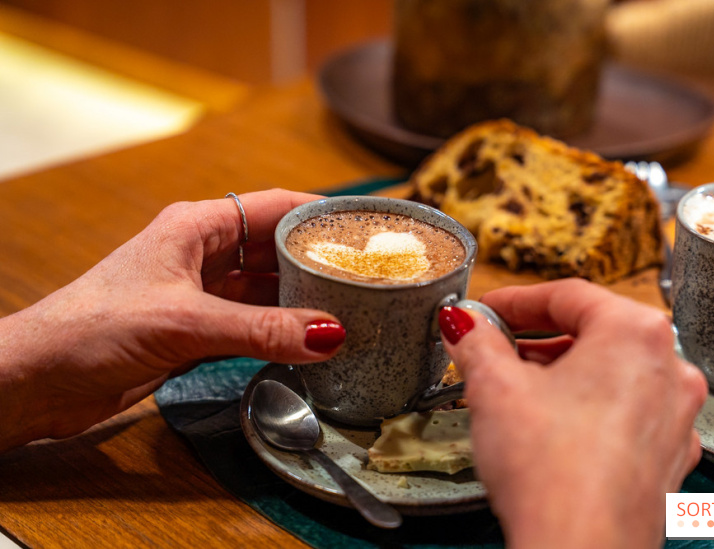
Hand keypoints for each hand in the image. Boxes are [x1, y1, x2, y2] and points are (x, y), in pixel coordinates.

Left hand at [0, 189, 345, 450]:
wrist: (41, 378)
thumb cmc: (91, 327)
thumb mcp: (185, 322)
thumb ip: (260, 330)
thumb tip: (328, 334)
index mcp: (196, 227)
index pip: (273, 206)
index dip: (318, 213)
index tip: (362, 227)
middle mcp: (202, 254)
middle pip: (275, 248)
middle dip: (317, 261)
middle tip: (365, 276)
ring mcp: (200, 293)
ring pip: (266, 289)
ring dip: (301, 301)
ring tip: (348, 310)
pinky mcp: (196, 329)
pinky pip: (252, 324)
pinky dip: (280, 332)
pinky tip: (309, 341)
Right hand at [439, 279, 706, 548]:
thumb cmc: (552, 473)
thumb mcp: (495, 389)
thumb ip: (477, 343)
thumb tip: (465, 325)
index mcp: (635, 334)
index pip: (567, 295)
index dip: (515, 301)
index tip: (487, 311)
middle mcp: (669, 369)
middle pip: (593, 332)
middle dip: (536, 338)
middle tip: (495, 348)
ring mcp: (675, 417)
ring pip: (611, 373)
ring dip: (561, 373)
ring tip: (516, 388)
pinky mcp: (667, 456)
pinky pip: (625, 411)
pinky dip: (587, 407)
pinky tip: (550, 425)